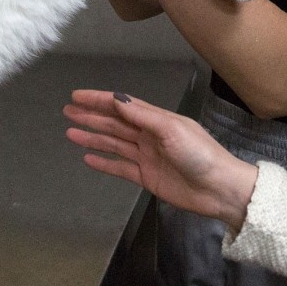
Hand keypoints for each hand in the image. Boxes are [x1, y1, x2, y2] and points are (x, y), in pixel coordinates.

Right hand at [64, 89, 258, 229]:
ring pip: (114, 143)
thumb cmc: (200, 154)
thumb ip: (142, 116)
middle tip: (68, 111)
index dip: (99, 100)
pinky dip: (104, 162)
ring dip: (93, 137)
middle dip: (91, 116)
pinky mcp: (147, 177)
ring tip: (70, 132)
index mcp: (158, 120)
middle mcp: (150, 135)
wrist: (219, 189)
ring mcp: (147, 157)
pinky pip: (120, 167)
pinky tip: (88, 158)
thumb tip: (117, 99)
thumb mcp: (172, 129)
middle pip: (114, 123)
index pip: (122, 106)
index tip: (77, 96)